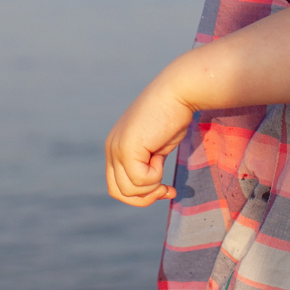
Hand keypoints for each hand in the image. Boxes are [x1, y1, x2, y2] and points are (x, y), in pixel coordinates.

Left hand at [104, 76, 190, 207]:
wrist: (178, 92)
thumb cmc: (173, 116)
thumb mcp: (156, 147)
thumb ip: (147, 164)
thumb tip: (151, 191)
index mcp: (115, 148)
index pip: (117, 186)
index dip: (140, 195)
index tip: (164, 189)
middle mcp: (111, 149)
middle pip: (118, 192)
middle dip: (144, 198)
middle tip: (165, 190)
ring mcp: (117, 149)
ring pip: (129, 190)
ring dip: (152, 186)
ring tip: (163, 164)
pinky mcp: (127, 149)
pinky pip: (140, 180)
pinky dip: (156, 177)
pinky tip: (161, 157)